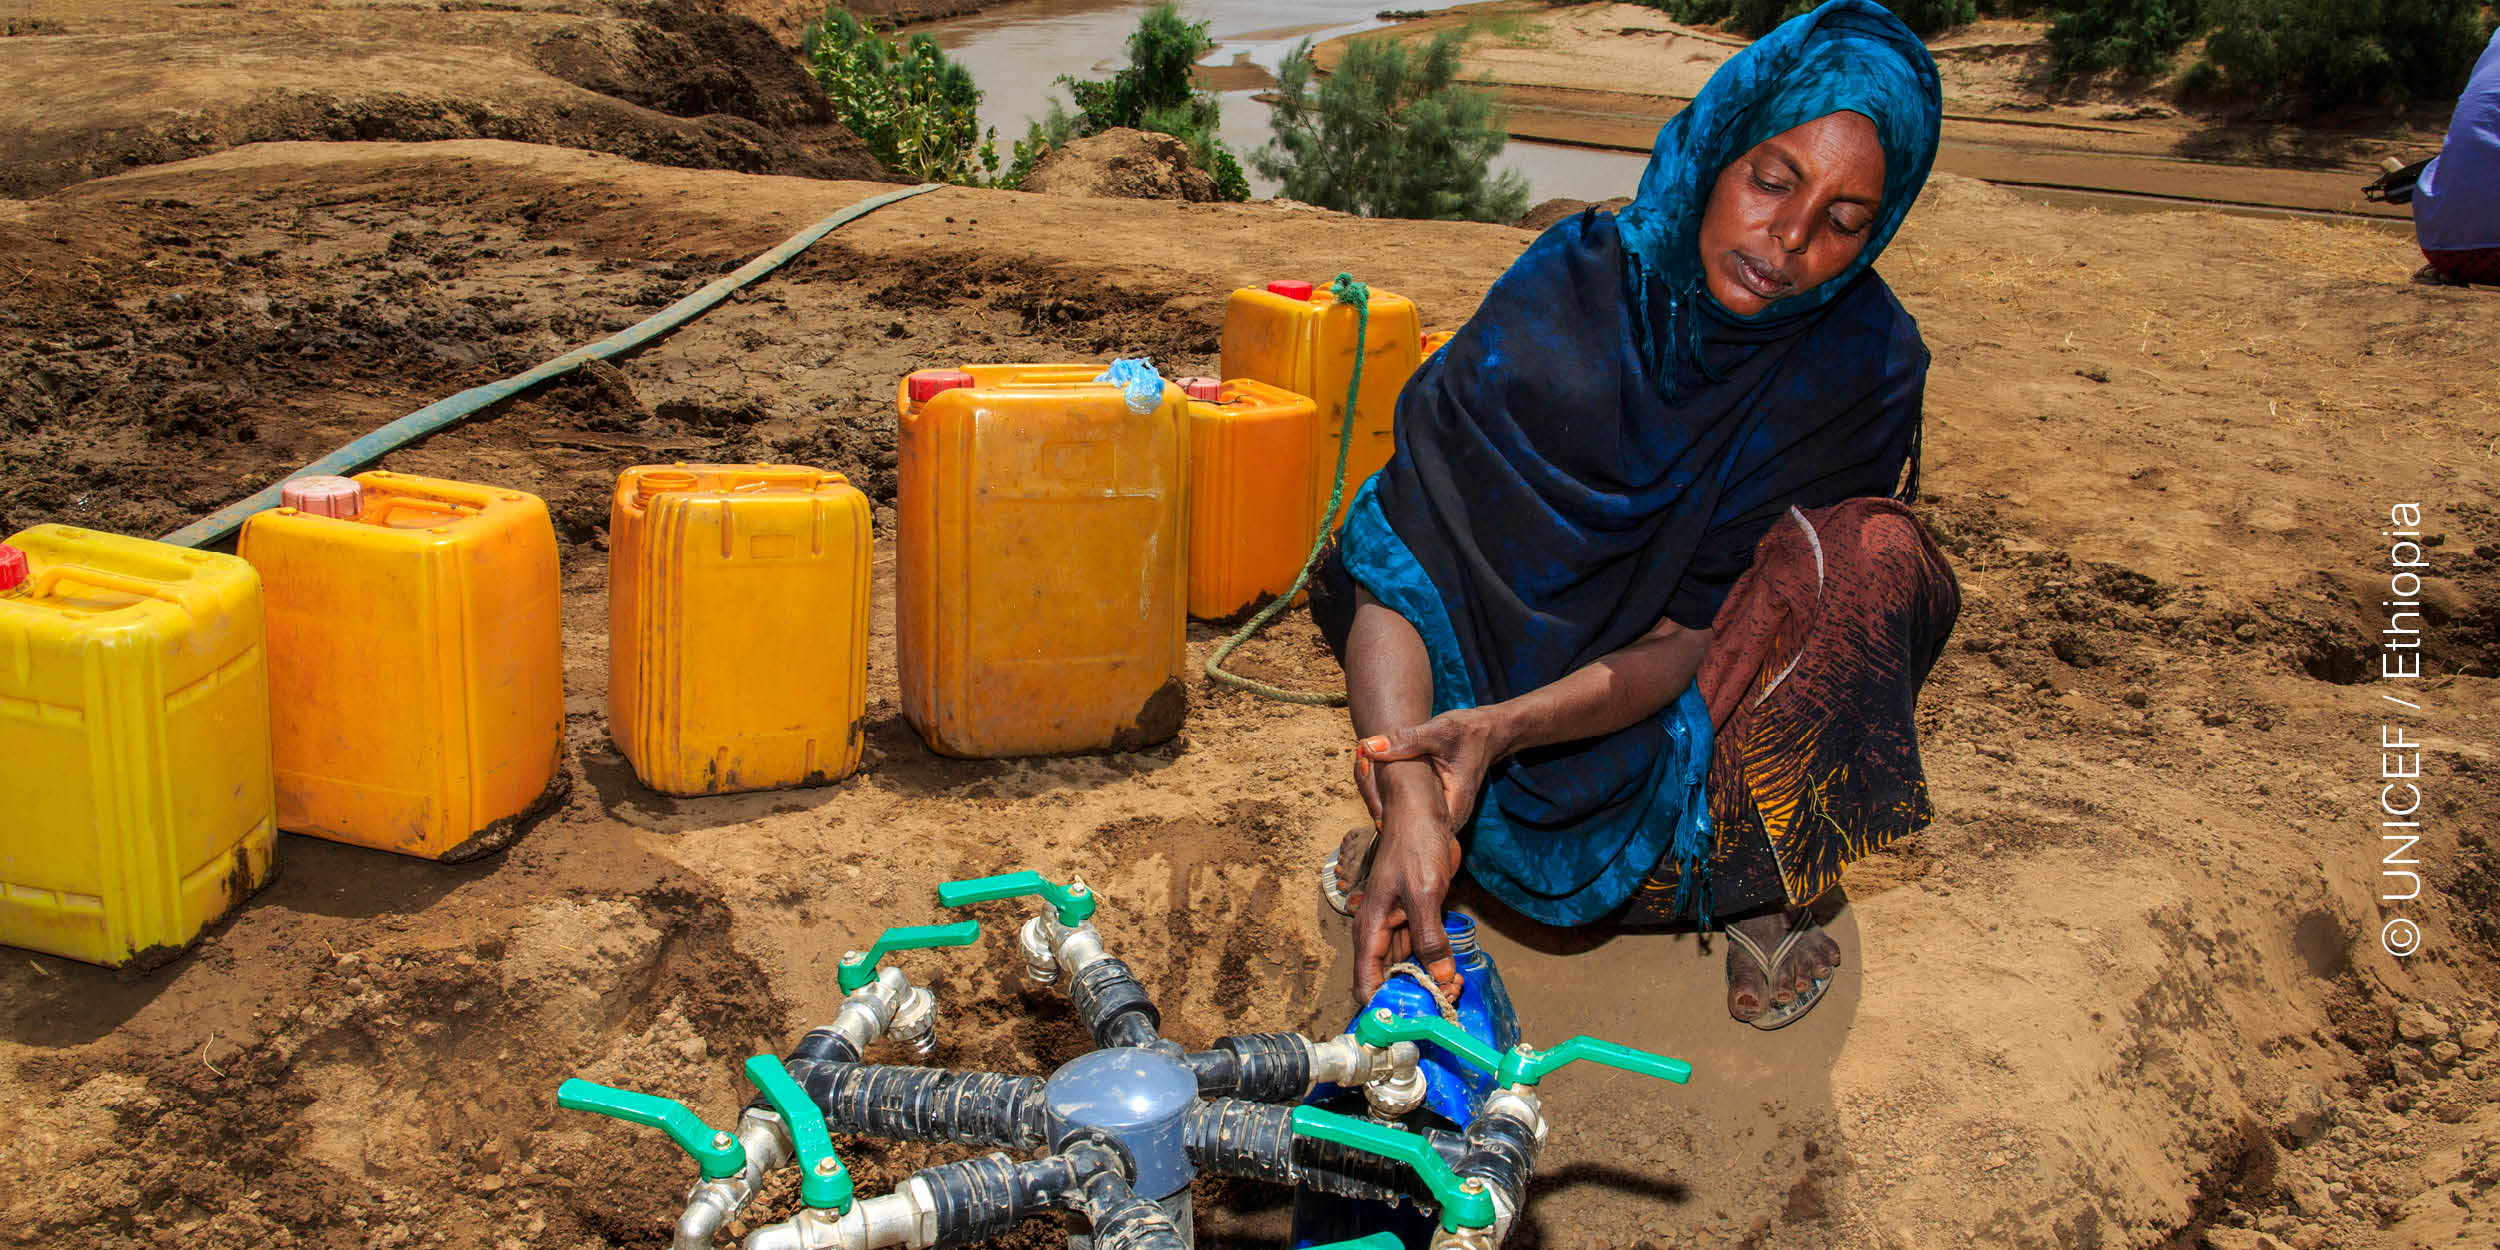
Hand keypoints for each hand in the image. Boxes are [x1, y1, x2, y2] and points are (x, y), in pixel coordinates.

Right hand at [1351, 766, 1465, 1002]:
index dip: (1383, 1009)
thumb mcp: (1423, 896)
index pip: (1366, 984)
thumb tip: (1440, 979)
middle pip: (1390, 982)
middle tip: (1446, 1004)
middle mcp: (1381, 934)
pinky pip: (1425, 952)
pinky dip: (1439, 966)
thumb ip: (1430, 939)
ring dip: (1430, 983)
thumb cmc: (1414, 847)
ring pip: (1409, 969)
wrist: (1425, 814)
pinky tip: (1456, 973)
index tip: (1409, 1023)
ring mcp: (1400, 928)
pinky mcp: (1419, 920)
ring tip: (1455, 990)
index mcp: (1371, 930)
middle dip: (1414, 998)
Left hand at [1356, 706, 1510, 832]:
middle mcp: (1452, 818)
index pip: (1417, 830)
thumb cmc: (1467, 732)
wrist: (1488, 732)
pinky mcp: (1438, 808)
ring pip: (1411, 824)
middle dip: (1385, 816)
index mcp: (1455, 807)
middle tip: (1367, 796)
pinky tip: (1382, 790)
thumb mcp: (1438, 731)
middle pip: (1411, 832)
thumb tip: (1368, 747)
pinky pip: (1414, 813)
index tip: (1372, 804)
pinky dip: (1396, 803)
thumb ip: (1405, 740)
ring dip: (1389, 809)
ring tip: (1371, 792)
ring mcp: (1445, 815)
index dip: (1390, 819)